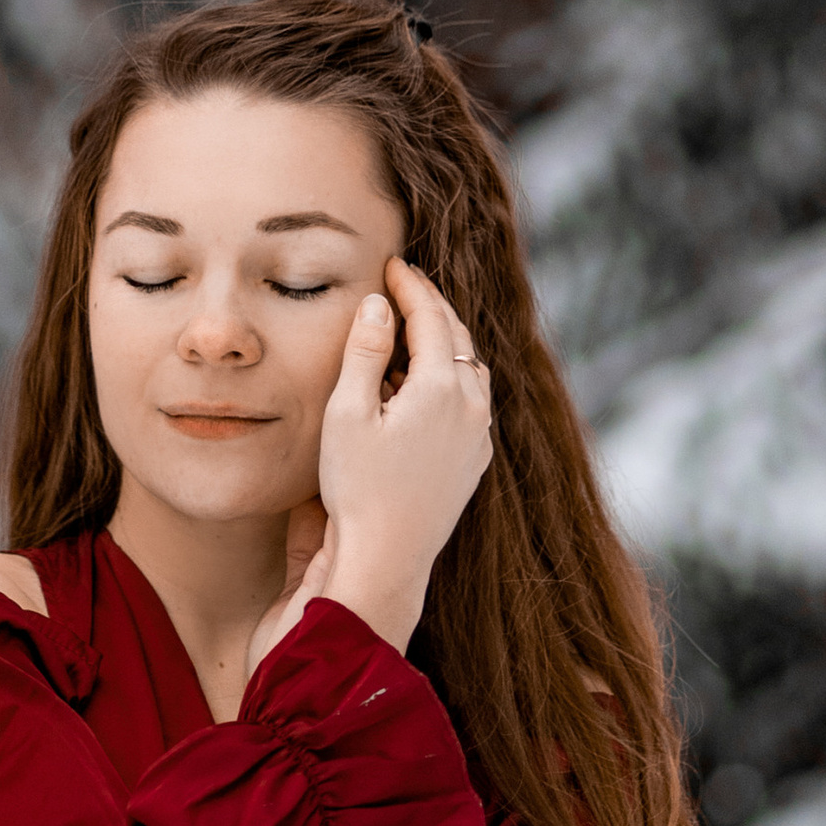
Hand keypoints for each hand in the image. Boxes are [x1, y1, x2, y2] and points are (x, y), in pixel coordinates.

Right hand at [249, 259, 493, 668]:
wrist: (386, 560)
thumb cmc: (358, 489)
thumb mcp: (348, 413)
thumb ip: (365, 352)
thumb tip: (378, 305)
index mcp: (441, 388)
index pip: (431, 318)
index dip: (412, 286)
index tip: (394, 264)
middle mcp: (471, 408)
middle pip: (457, 338)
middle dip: (432, 307)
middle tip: (406, 285)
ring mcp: (477, 438)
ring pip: (469, 370)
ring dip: (444, 343)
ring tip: (414, 330)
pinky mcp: (473, 464)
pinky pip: (471, 403)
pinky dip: (450, 378)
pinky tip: (422, 388)